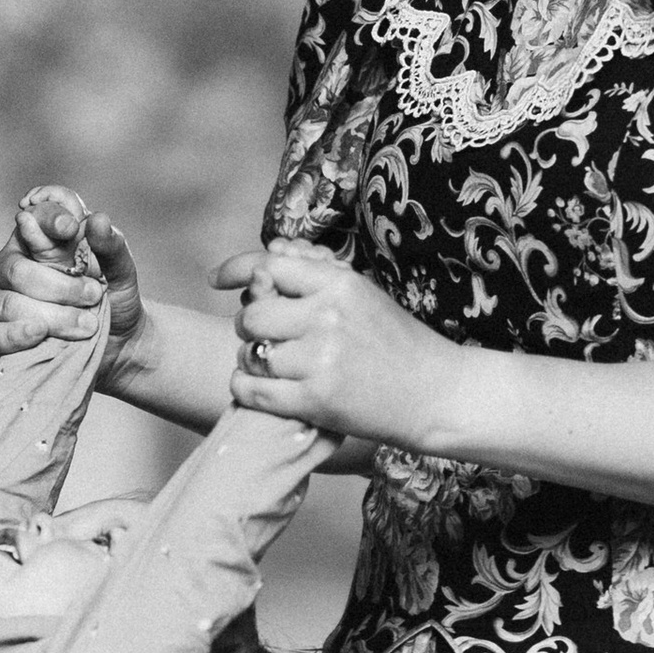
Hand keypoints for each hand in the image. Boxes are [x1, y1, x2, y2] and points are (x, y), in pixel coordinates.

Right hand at [0, 192, 143, 372]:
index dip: (49, 219)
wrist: (117, 342)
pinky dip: (18, 335)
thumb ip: (110, 245)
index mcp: (38, 237)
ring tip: (87, 325)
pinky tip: (40, 333)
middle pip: (19, 270)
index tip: (70, 229)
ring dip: (54, 317)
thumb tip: (97, 220)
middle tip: (94, 295)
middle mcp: (11, 263)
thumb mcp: (120, 269)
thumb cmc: (112, 297)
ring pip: (10, 304)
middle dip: (61, 287)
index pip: (36, 215)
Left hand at [217, 241, 455, 449]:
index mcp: (341, 283)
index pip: (269, 266)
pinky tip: (262, 389)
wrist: (438, 394)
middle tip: (268, 338)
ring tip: (273, 367)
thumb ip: (317, 275)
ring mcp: (321, 359)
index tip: (216, 279)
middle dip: (250, 327)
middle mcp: (328, 316)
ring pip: (248, 352)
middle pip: (251, 313)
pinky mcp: (316, 400)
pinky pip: (252, 389)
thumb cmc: (399, 345)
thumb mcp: (365, 296)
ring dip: (250, 360)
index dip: (237, 271)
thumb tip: (270, 252)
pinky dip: (246, 389)